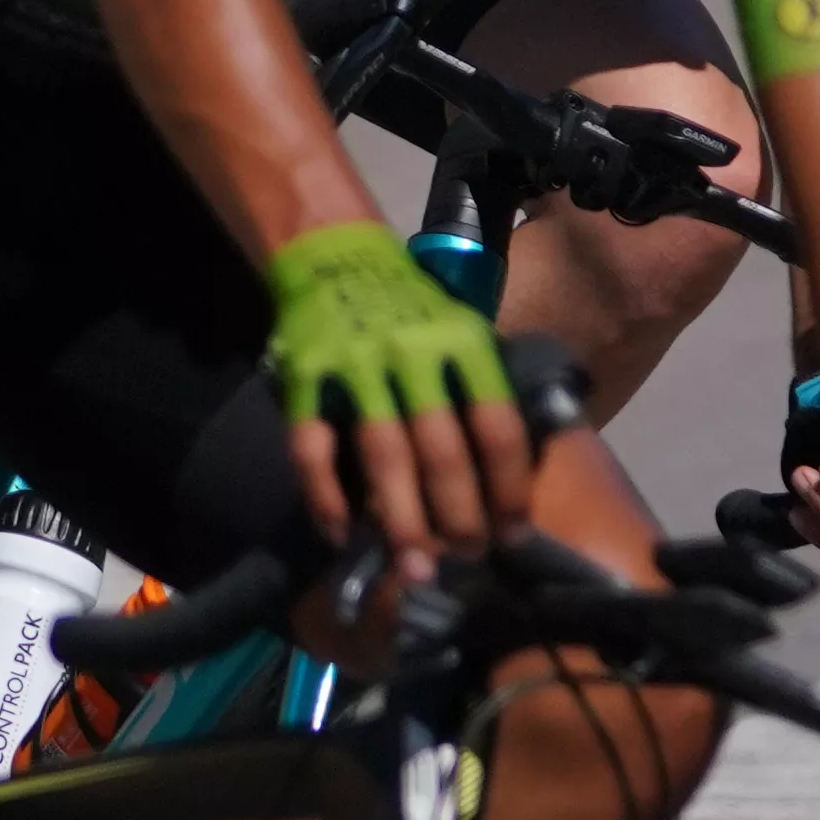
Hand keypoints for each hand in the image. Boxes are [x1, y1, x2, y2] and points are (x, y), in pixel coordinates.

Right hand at [262, 219, 537, 557]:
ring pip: (383, 454)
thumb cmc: (410, 305)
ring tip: (415, 568)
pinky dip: (325, 495)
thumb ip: (481, 390)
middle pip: (442, 449)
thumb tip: (513, 476)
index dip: (509, 485)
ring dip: (400, 519)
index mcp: (463, 341)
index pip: (498, 424)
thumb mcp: (461, 329)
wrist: (331, 252)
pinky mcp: (305, 376)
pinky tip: (341, 534)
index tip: (514, 532)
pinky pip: (312, 446)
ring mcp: (354, 365)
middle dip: (458, 514)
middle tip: (466, 559)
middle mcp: (412, 352)